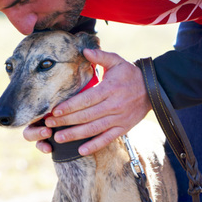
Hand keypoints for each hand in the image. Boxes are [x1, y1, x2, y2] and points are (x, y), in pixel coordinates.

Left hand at [23, 49, 151, 154]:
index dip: (69, 106)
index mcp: (110, 89)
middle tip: (48, 124)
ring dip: (75, 135)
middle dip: (66, 121)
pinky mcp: (123, 128)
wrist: (153, 89)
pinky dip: (95, 145)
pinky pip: (108, 139)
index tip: (54, 111)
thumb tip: (84, 50)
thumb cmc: (130, 75)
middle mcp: (114, 105)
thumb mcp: (117, 61)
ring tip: (58, 138)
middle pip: (86, 116)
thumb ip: (100, 56)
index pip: (86, 99)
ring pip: (94, 129)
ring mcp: (119, 119)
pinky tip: (81, 151)